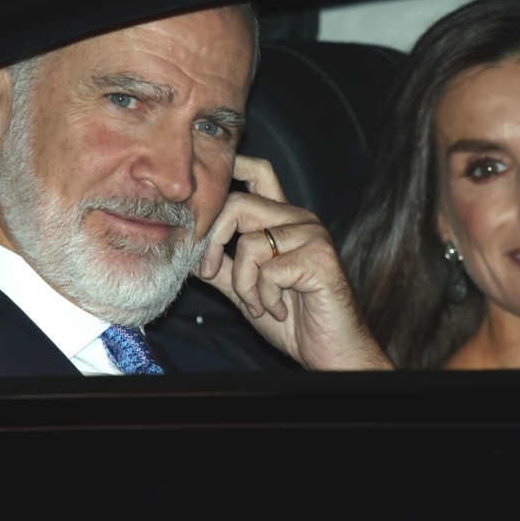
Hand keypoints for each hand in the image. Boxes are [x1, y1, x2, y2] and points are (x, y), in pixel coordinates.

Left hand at [197, 156, 393, 370]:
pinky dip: (265, 298)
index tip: (201, 197)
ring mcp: (312, 236)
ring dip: (244, 285)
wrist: (330, 351)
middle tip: (209, 272)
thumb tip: (189, 251)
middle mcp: (299, 220)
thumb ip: (222, 268)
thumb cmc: (293, 322)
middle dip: (213, 241)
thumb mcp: (246, 291)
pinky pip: (269, 271)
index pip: (257, 173)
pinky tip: (280, 310)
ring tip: (262, 306)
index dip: (229, 169)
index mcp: (282, 221)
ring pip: (249, 244)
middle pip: (239, 203)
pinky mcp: (320, 258)